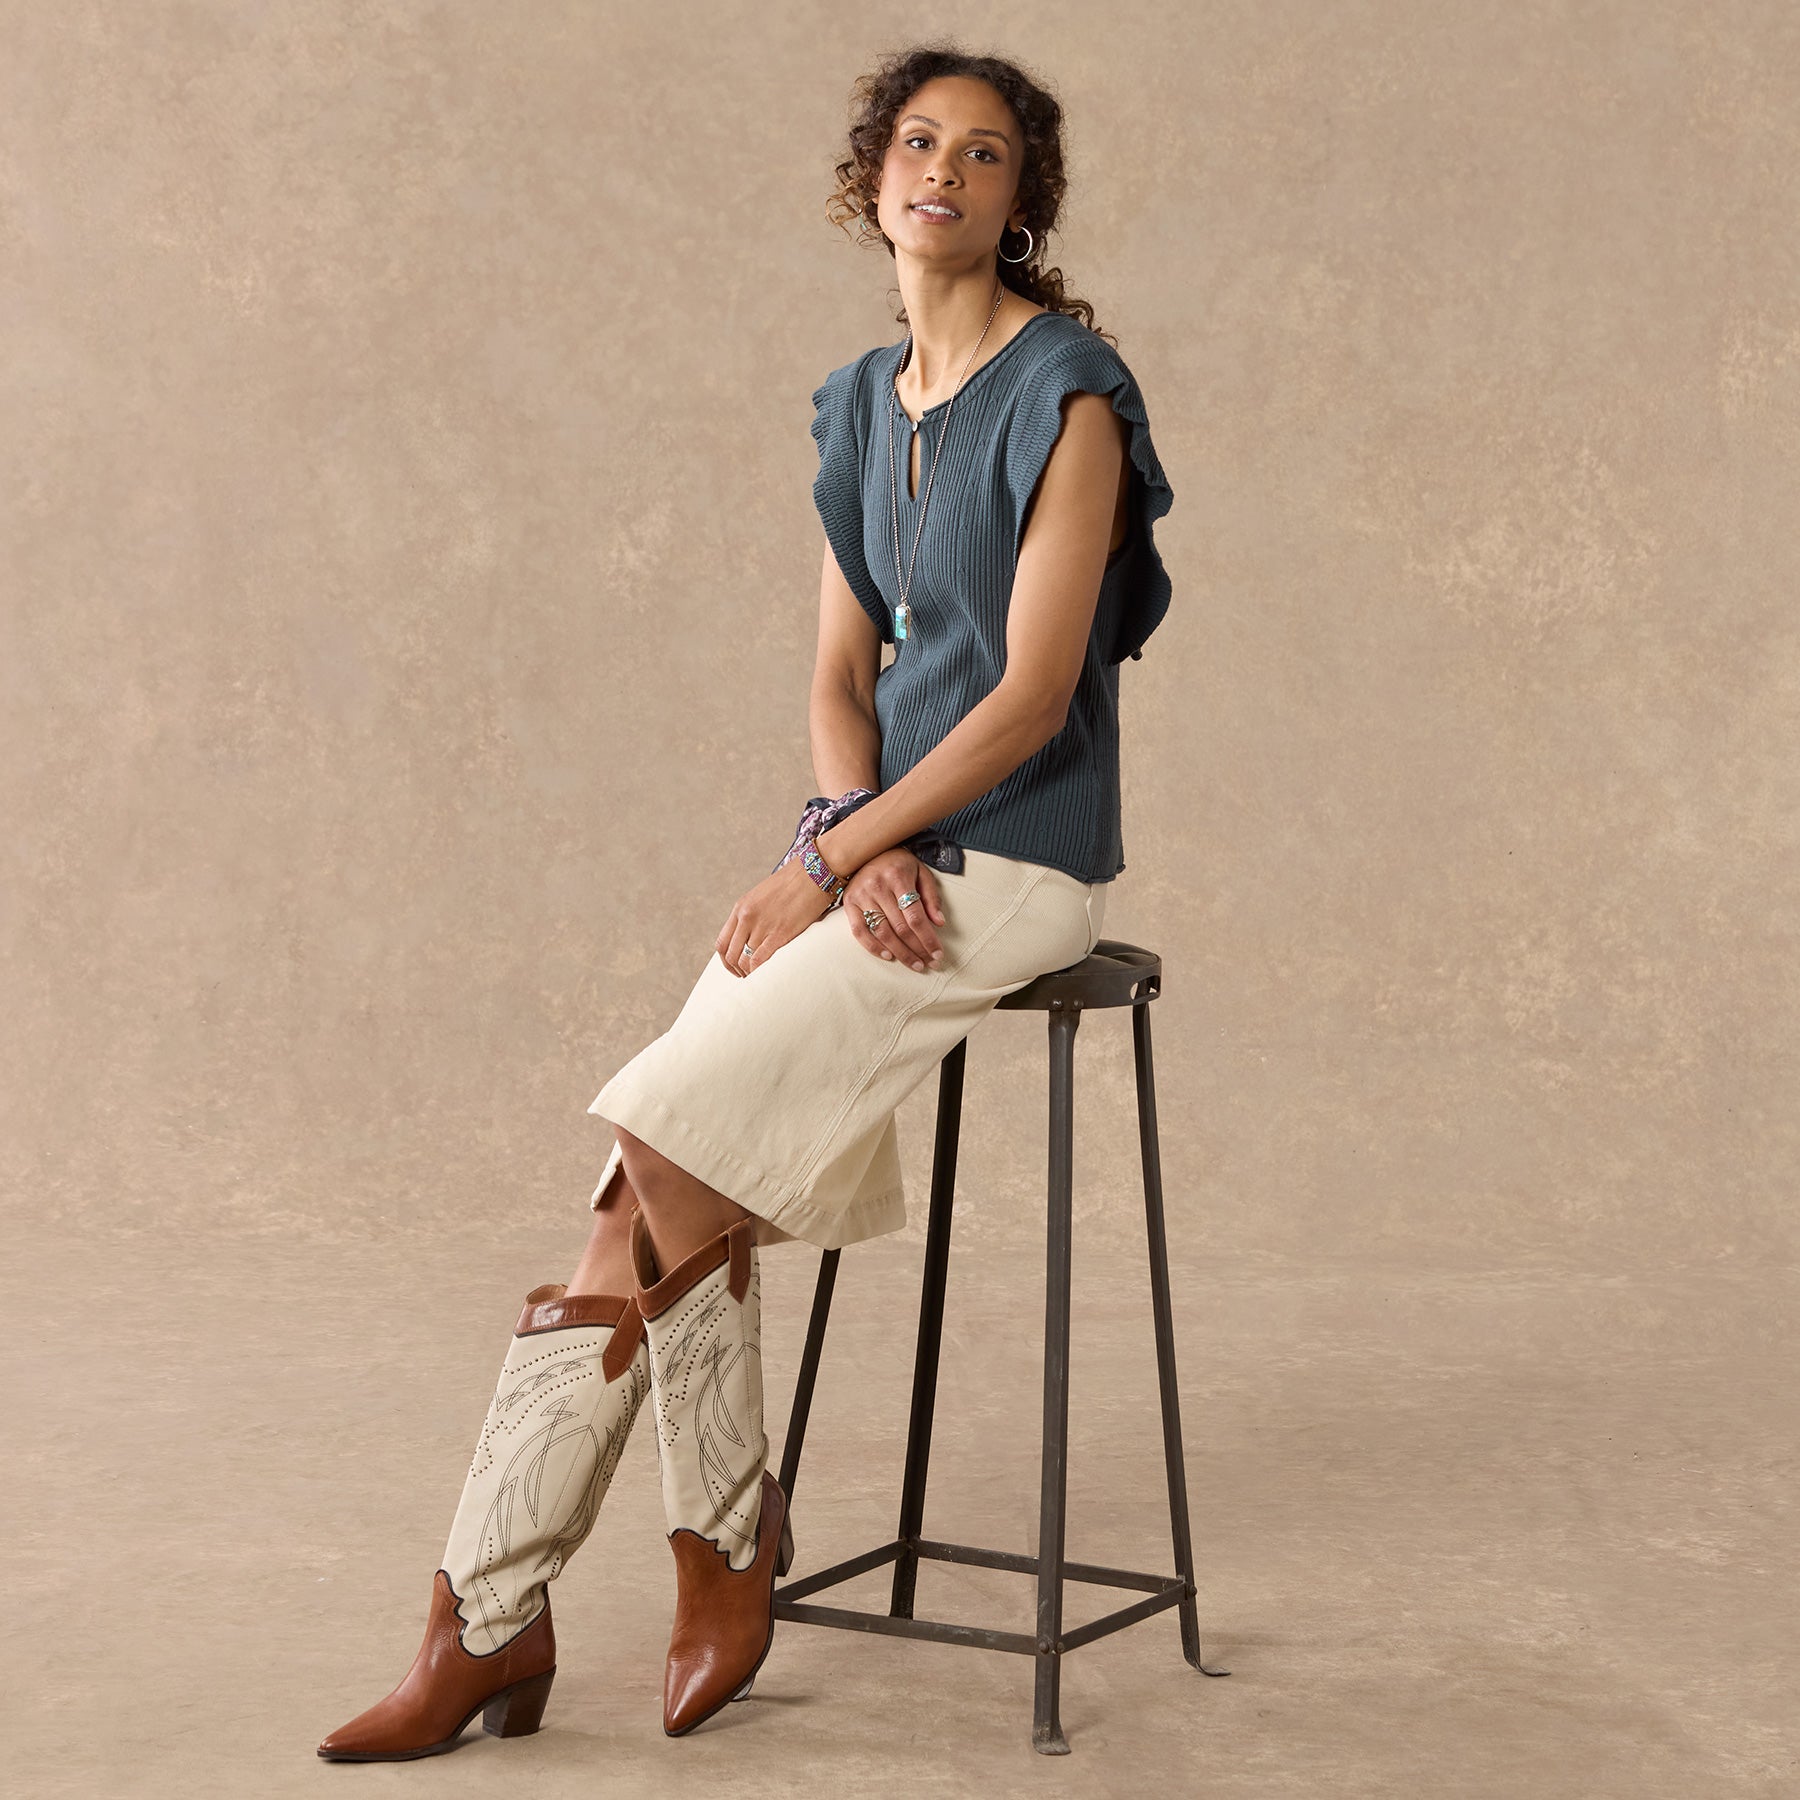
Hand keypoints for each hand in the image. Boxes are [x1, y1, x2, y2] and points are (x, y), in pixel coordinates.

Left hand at [716, 858, 837, 978]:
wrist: (814, 871)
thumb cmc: (795, 882)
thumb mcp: (764, 895)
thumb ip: (754, 914)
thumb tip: (753, 936)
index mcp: (741, 907)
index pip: (722, 942)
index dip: (726, 961)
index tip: (735, 968)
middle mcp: (747, 917)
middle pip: (731, 954)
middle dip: (737, 970)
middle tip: (748, 977)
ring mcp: (762, 926)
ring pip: (746, 960)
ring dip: (751, 972)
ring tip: (761, 977)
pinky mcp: (780, 933)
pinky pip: (760, 960)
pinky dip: (760, 972)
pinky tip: (767, 975)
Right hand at [844, 849, 946, 972]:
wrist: (869, 850)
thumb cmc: (900, 864)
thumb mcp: (921, 873)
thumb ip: (931, 897)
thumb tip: (939, 923)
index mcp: (898, 877)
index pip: (915, 916)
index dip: (928, 939)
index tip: (938, 954)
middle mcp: (878, 886)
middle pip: (900, 928)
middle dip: (917, 949)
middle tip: (929, 964)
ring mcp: (861, 895)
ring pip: (882, 932)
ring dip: (900, 953)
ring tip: (914, 964)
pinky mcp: (849, 902)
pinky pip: (859, 931)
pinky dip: (873, 947)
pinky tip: (888, 956)